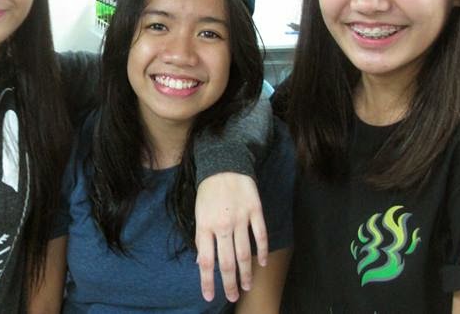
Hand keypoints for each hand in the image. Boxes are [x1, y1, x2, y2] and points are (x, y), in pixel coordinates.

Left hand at [194, 172, 266, 302]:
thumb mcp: (198, 213)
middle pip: (226, 261)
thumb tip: (201, 262)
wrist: (224, 164)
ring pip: (244, 253)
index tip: (210, 296)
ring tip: (247, 285)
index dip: (207, 281)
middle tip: (233, 296)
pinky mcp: (255, 211)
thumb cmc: (208, 191)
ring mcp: (240, 218)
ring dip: (246, 272)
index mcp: (204, 226)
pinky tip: (261, 263)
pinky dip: (261, 251)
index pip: (206, 261)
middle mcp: (222, 225)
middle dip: (229, 283)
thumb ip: (201, 238)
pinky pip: (260, 235)